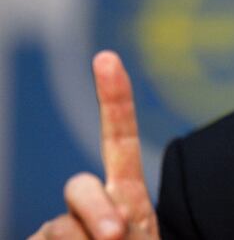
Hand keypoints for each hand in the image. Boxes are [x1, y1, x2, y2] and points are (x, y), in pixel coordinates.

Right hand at [29, 51, 159, 238]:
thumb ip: (124, 220)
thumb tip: (106, 228)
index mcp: (128, 197)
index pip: (119, 139)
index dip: (113, 98)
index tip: (106, 57)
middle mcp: (93, 205)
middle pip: (80, 188)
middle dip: (95, 211)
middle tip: (116, 237)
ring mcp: (63, 227)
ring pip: (59, 227)